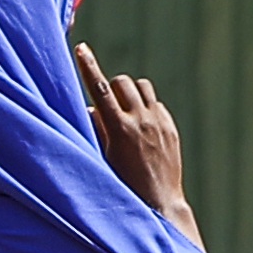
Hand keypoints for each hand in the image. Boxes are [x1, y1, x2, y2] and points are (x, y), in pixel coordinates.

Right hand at [78, 40, 195, 235]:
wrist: (160, 204)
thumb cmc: (123, 186)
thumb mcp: (103, 158)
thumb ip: (95, 129)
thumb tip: (91, 108)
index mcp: (119, 129)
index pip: (100, 88)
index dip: (88, 66)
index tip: (81, 48)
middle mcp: (141, 121)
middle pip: (122, 82)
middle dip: (111, 87)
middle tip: (105, 105)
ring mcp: (159, 123)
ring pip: (142, 87)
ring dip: (130, 92)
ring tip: (123, 111)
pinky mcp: (171, 128)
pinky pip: (156, 104)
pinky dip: (145, 107)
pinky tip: (140, 127)